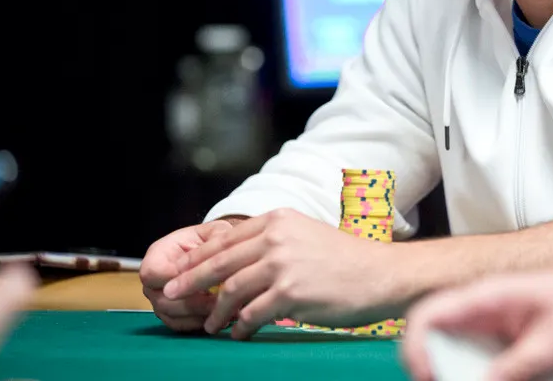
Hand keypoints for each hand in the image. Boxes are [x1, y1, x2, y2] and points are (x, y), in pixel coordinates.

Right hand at [140, 219, 238, 331]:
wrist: (208, 254)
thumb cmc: (209, 241)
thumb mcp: (214, 231)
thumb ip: (217, 237)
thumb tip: (222, 251)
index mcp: (157, 255)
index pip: (152, 273)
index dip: (175, 279)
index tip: (203, 279)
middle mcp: (153, 282)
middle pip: (163, 300)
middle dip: (195, 302)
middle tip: (222, 300)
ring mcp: (160, 302)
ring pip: (173, 316)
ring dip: (201, 315)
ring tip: (228, 310)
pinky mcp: (171, 316)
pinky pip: (181, 327)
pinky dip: (201, 324)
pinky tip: (222, 318)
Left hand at [162, 208, 396, 339]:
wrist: (380, 274)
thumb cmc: (345, 260)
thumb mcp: (305, 235)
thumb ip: (272, 243)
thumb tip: (234, 262)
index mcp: (279, 219)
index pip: (225, 238)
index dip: (198, 258)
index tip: (180, 272)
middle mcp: (278, 237)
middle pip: (220, 263)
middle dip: (191, 282)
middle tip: (171, 296)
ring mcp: (284, 264)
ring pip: (231, 291)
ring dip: (216, 312)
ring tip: (212, 325)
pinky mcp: (291, 292)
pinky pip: (252, 314)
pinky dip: (241, 327)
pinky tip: (240, 333)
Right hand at [401, 248, 552, 380]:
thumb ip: (514, 369)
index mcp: (487, 297)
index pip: (428, 317)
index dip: (417, 349)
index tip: (431, 378)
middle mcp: (485, 316)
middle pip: (440, 349)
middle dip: (446, 374)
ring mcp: (498, 335)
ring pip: (465, 367)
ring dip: (473, 376)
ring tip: (529, 375)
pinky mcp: (513, 354)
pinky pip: (492, 374)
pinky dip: (496, 380)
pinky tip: (534, 378)